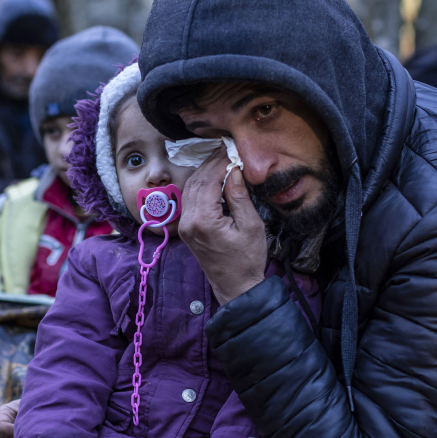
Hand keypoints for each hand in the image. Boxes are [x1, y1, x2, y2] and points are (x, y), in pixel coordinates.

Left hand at [179, 150, 266, 304]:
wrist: (236, 287)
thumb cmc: (247, 260)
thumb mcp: (251, 226)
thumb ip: (239, 196)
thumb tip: (234, 171)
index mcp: (204, 220)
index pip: (209, 180)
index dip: (220, 163)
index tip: (231, 150)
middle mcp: (188, 221)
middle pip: (196, 181)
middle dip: (211, 164)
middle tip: (226, 151)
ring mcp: (185, 226)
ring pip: (190, 188)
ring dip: (204, 172)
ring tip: (221, 160)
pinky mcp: (186, 229)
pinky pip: (189, 199)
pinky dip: (200, 185)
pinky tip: (213, 178)